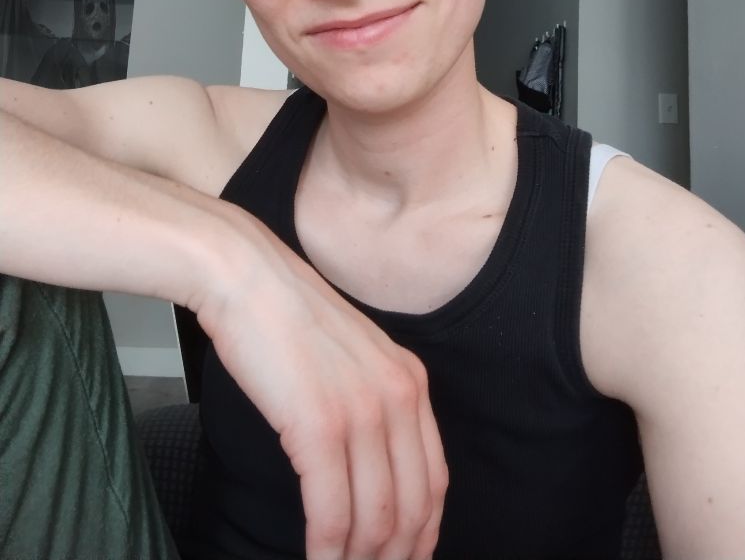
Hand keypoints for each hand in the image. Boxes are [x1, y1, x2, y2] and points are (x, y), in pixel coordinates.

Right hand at [195, 212, 447, 559]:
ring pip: (376, 516)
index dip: (423, 532)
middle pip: (413, 506)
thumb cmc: (286, 315)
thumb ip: (371, 401)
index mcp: (409, 380)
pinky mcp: (320, 424)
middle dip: (395, 556)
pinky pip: (331, 509)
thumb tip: (367, 465)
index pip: (434, 479)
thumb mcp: (351, 354)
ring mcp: (362, 410)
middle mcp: (398, 396)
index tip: (407, 558)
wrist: (246, 277)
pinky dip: (327, 548)